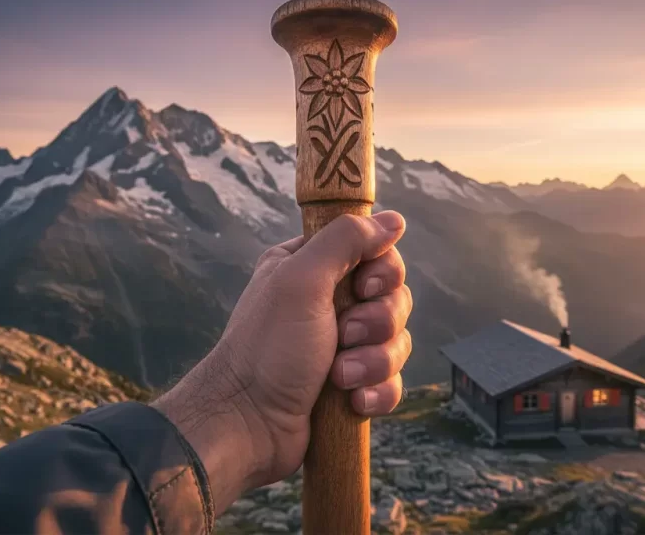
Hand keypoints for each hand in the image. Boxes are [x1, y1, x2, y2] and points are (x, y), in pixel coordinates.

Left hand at [153, 212, 411, 512]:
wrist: (248, 424)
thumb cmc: (267, 348)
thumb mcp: (302, 279)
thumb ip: (346, 240)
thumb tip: (393, 220)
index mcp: (313, 267)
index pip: (376, 253)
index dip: (381, 273)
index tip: (362, 289)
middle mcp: (328, 301)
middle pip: (394, 298)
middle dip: (376, 323)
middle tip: (343, 335)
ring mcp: (342, 345)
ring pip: (396, 341)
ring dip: (373, 361)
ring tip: (339, 376)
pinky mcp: (352, 384)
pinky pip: (391, 380)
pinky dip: (377, 391)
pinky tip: (353, 402)